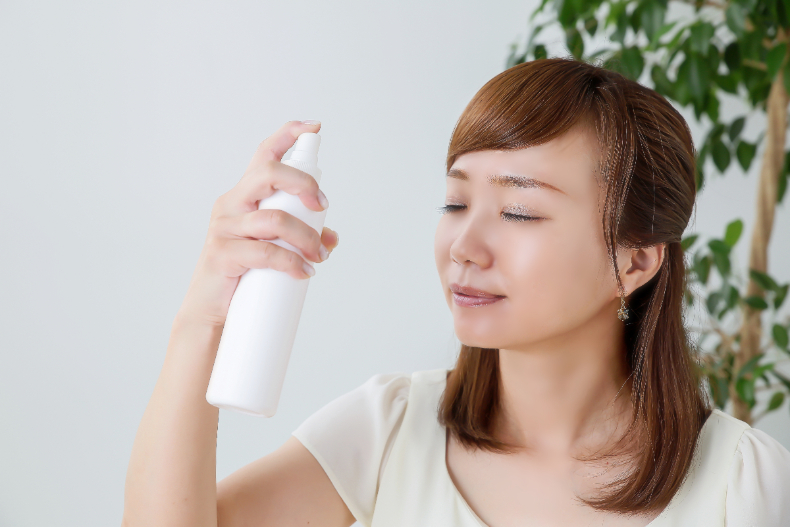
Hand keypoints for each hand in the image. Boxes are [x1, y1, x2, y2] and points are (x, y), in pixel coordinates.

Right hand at [176, 120, 338, 326]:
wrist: (212, 312)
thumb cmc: (244, 275)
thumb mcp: (274, 249)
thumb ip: (301, 237)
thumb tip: (332, 237)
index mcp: (245, 196)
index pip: (263, 155)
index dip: (287, 135)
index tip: (313, 127)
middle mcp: (232, 204)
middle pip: (268, 174)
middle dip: (304, 185)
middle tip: (324, 207)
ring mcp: (224, 227)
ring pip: (274, 219)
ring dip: (306, 237)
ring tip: (319, 256)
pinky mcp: (222, 254)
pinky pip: (265, 252)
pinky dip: (291, 262)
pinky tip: (305, 272)